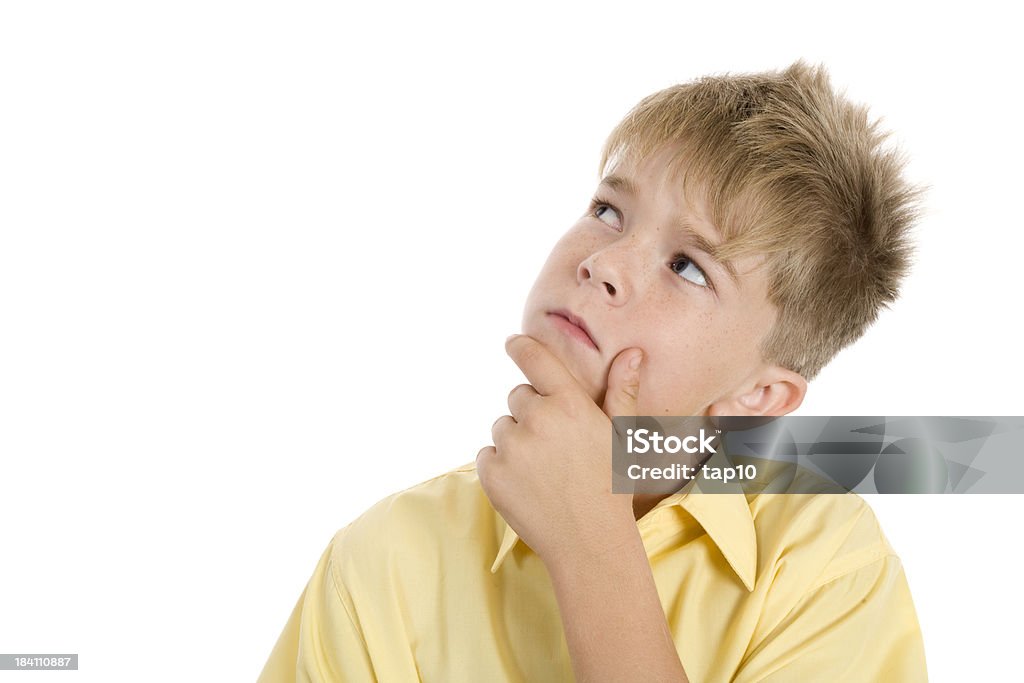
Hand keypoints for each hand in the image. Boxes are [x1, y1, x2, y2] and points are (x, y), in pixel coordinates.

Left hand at [476, 334, 644, 565]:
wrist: (589, 543)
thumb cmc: (611, 487)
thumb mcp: (622, 437)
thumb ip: (621, 391)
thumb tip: (631, 353)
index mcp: (570, 404)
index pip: (535, 359)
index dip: (520, 346)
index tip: (513, 341)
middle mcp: (537, 419)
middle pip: (518, 397)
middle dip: (532, 413)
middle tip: (556, 445)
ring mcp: (511, 447)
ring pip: (503, 426)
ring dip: (516, 440)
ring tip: (545, 470)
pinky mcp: (491, 473)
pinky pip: (488, 455)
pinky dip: (501, 466)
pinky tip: (528, 484)